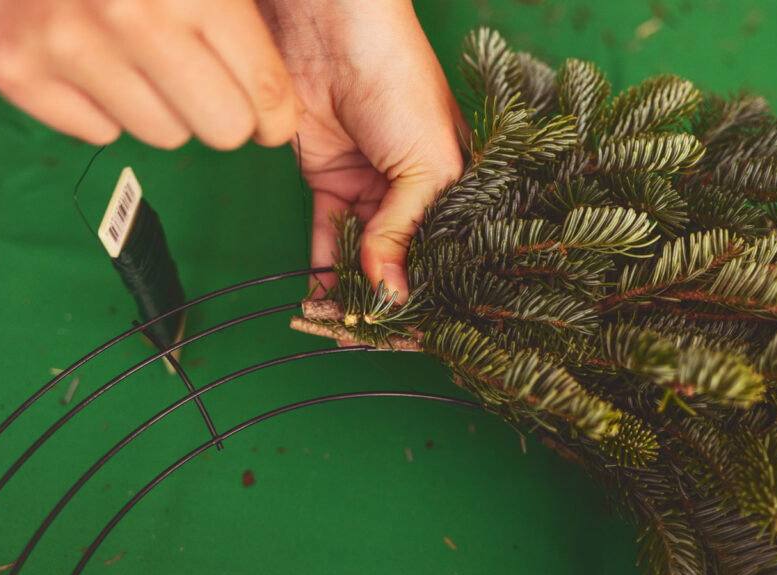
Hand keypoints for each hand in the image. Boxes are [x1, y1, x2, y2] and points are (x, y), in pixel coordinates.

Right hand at [0, 0, 299, 148]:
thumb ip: (241, 10)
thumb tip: (283, 92)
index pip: (264, 90)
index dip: (277, 114)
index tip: (273, 118)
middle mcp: (130, 18)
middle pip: (223, 129)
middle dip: (225, 113)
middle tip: (210, 88)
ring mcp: (66, 46)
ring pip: (164, 135)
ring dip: (164, 108)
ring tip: (144, 60)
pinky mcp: (16, 70)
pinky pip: (99, 133)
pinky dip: (104, 108)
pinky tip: (97, 64)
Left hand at [259, 0, 464, 302]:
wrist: (336, 37)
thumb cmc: (402, 85)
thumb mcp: (426, 166)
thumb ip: (403, 231)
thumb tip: (390, 294)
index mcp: (455, 187)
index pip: (447, 253)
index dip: (433, 292)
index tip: (415, 332)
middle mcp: (414, 193)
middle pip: (401, 260)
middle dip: (386, 299)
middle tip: (372, 336)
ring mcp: (371, 188)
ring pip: (362, 254)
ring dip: (350, 288)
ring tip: (342, 326)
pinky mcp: (329, 182)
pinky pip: (328, 235)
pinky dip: (322, 266)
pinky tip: (321, 299)